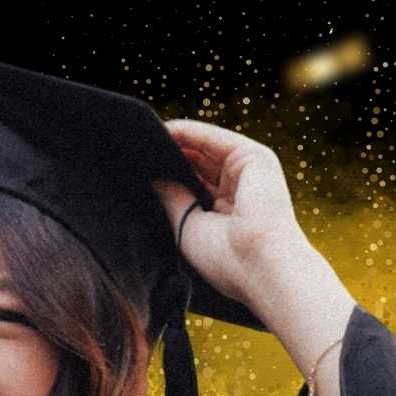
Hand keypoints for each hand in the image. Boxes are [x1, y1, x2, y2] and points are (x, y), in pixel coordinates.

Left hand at [150, 118, 310, 310]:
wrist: (261, 265)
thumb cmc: (227, 259)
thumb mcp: (188, 225)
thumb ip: (172, 197)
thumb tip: (152, 176)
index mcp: (229, 212)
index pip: (194, 185)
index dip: (169, 175)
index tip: (137, 169)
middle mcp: (241, 189)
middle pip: (199, 163)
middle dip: (169, 156)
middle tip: (134, 150)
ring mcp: (250, 171)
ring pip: (206, 147)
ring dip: (176, 140)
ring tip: (142, 139)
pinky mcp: (255, 157)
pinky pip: (215, 138)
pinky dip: (189, 132)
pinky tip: (163, 131)